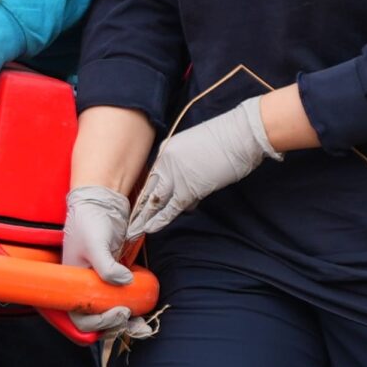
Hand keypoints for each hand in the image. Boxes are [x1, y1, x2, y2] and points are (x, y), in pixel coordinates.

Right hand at [63, 184, 146, 335]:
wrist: (102, 202)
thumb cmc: (89, 220)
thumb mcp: (94, 243)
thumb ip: (106, 266)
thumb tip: (125, 283)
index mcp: (71, 283)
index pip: (80, 315)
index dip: (98, 321)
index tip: (118, 312)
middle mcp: (83, 287)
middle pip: (96, 319)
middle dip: (115, 325)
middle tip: (130, 317)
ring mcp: (100, 283)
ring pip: (111, 312)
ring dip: (126, 322)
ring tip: (143, 326)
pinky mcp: (115, 277)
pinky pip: (122, 298)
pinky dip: (133, 307)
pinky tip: (144, 312)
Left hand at [128, 95, 279, 240]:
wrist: (239, 135)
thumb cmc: (225, 140)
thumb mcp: (196, 150)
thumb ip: (186, 170)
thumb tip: (189, 196)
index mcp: (166, 150)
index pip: (151, 178)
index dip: (144, 196)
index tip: (137, 208)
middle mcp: (165, 162)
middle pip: (148, 190)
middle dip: (138, 210)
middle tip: (127, 224)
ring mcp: (175, 175)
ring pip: (154, 202)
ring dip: (143, 219)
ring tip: (132, 232)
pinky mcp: (188, 188)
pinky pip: (170, 208)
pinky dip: (159, 220)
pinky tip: (149, 229)